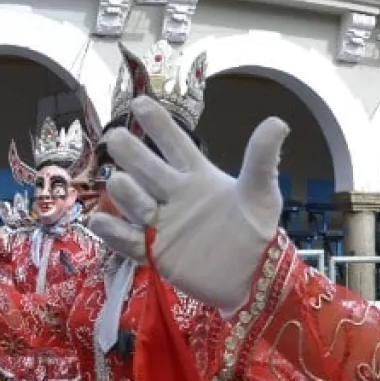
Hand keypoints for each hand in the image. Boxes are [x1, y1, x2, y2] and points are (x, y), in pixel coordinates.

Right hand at [90, 96, 287, 312]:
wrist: (253, 278)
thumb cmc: (256, 231)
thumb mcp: (262, 193)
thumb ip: (262, 158)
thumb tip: (278, 121)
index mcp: (197, 176)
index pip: (173, 143)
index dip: (157, 124)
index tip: (139, 102)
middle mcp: (173, 194)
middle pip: (144, 167)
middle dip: (129, 151)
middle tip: (117, 138)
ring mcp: (161, 222)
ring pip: (132, 200)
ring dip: (124, 191)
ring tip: (119, 181)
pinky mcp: (154, 252)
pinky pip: (127, 240)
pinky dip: (112, 232)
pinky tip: (100, 221)